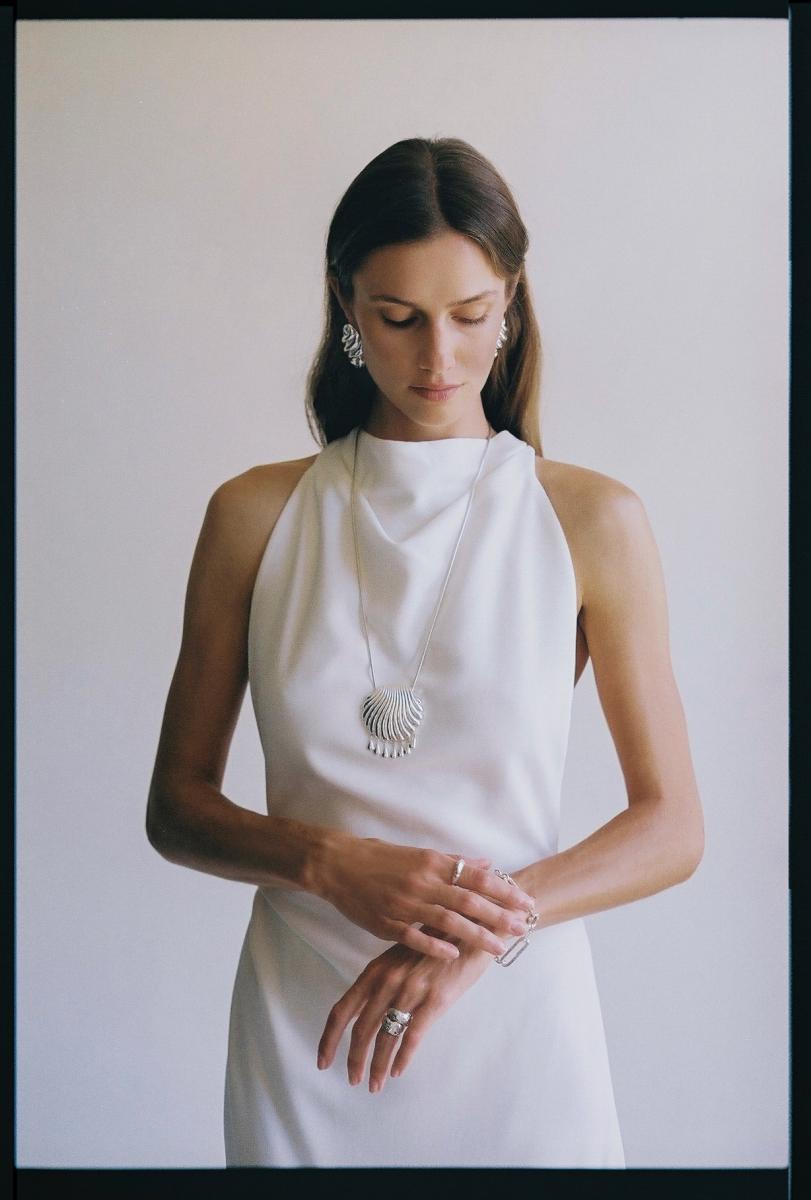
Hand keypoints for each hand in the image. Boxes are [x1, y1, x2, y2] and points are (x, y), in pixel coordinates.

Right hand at [315, 834, 535, 959]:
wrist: (339, 865)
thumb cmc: (381, 858)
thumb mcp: (420, 854)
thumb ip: (454, 862)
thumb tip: (486, 864)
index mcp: (432, 862)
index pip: (476, 877)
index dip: (502, 890)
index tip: (525, 902)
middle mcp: (423, 882)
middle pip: (468, 900)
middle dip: (498, 916)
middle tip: (523, 928)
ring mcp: (405, 903)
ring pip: (447, 921)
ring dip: (476, 934)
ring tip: (499, 947)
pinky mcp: (388, 923)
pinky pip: (415, 936)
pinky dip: (435, 945)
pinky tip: (454, 954)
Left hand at [316, 934, 492, 1091]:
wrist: (468, 929)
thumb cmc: (434, 945)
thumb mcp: (399, 958)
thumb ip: (382, 983)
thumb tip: (367, 1015)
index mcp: (375, 971)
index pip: (342, 1010)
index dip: (329, 1039)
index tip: (322, 1061)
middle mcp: (387, 981)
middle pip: (361, 1029)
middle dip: (354, 1059)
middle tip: (352, 1080)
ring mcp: (410, 990)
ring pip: (385, 1037)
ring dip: (378, 1066)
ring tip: (375, 1085)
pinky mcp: (434, 1000)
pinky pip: (412, 1036)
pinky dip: (402, 1058)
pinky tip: (398, 1072)